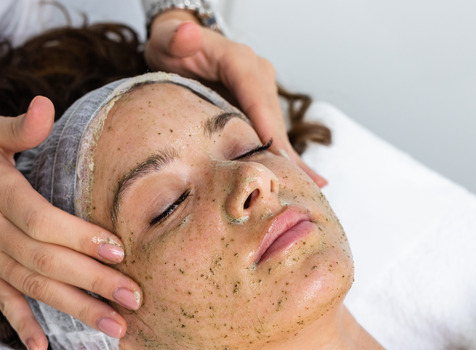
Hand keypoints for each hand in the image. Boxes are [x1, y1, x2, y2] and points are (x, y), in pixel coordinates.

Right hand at [0, 96, 141, 349]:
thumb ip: (19, 126)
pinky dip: (22, 327)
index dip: (78, 237)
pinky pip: (1, 304)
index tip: (118, 249)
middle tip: (134, 298)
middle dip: (92, 282)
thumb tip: (47, 104)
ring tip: (116, 327)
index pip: (39, 220)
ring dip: (75, 310)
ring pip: (32, 289)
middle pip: (43, 262)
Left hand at [145, 12, 326, 186]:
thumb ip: (174, 38)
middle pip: (272, 118)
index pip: (256, 94)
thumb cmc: (172, 44)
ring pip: (276, 129)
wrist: (178, 46)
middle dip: (283, 152)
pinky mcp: (259, 109)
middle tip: (293, 185)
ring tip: (308, 189)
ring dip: (289, 159)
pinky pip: (274, 134)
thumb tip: (186, 34)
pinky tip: (309, 180)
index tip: (275, 153)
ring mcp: (261, 93)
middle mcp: (258, 76)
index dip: (266, 125)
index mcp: (239, 61)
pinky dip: (287, 157)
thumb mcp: (166, 39)